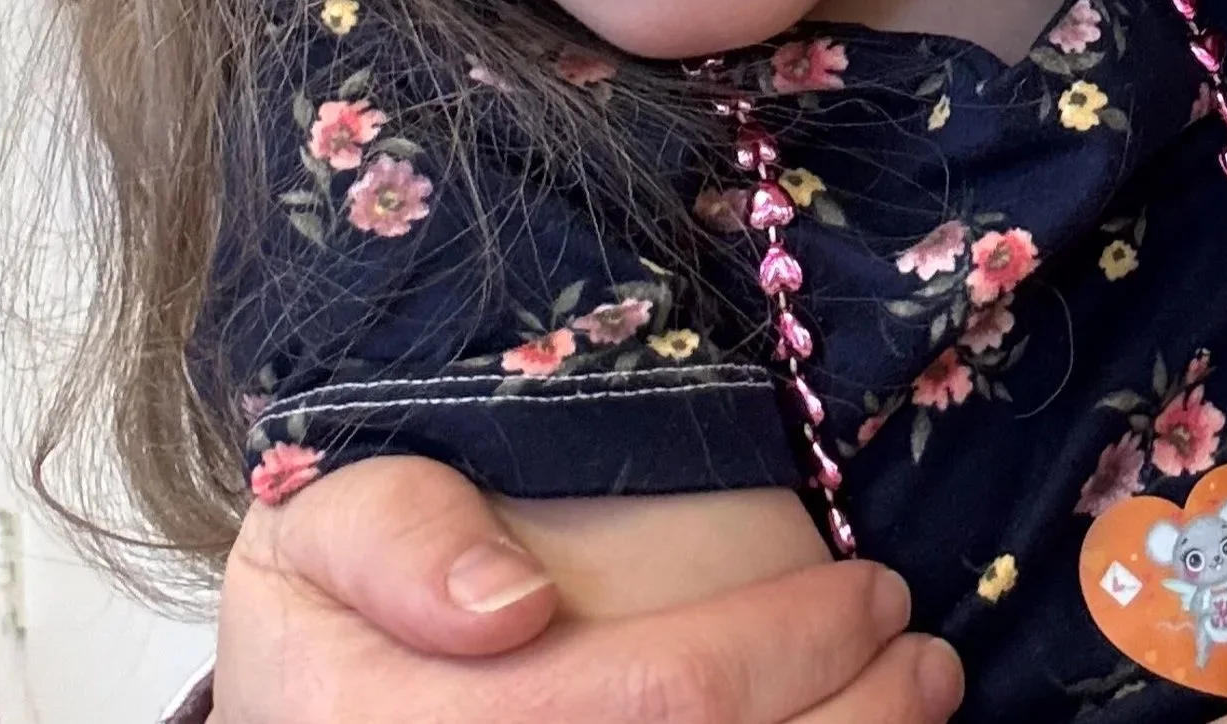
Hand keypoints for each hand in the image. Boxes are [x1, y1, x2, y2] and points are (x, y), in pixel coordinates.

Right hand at [213, 456, 963, 723]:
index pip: (640, 700)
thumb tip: (509, 603)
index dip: (778, 651)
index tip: (867, 588)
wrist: (299, 704)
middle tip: (927, 654)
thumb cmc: (330, 599)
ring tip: (923, 704)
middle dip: (850, 720)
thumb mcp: (318, 523)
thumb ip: (395, 535)